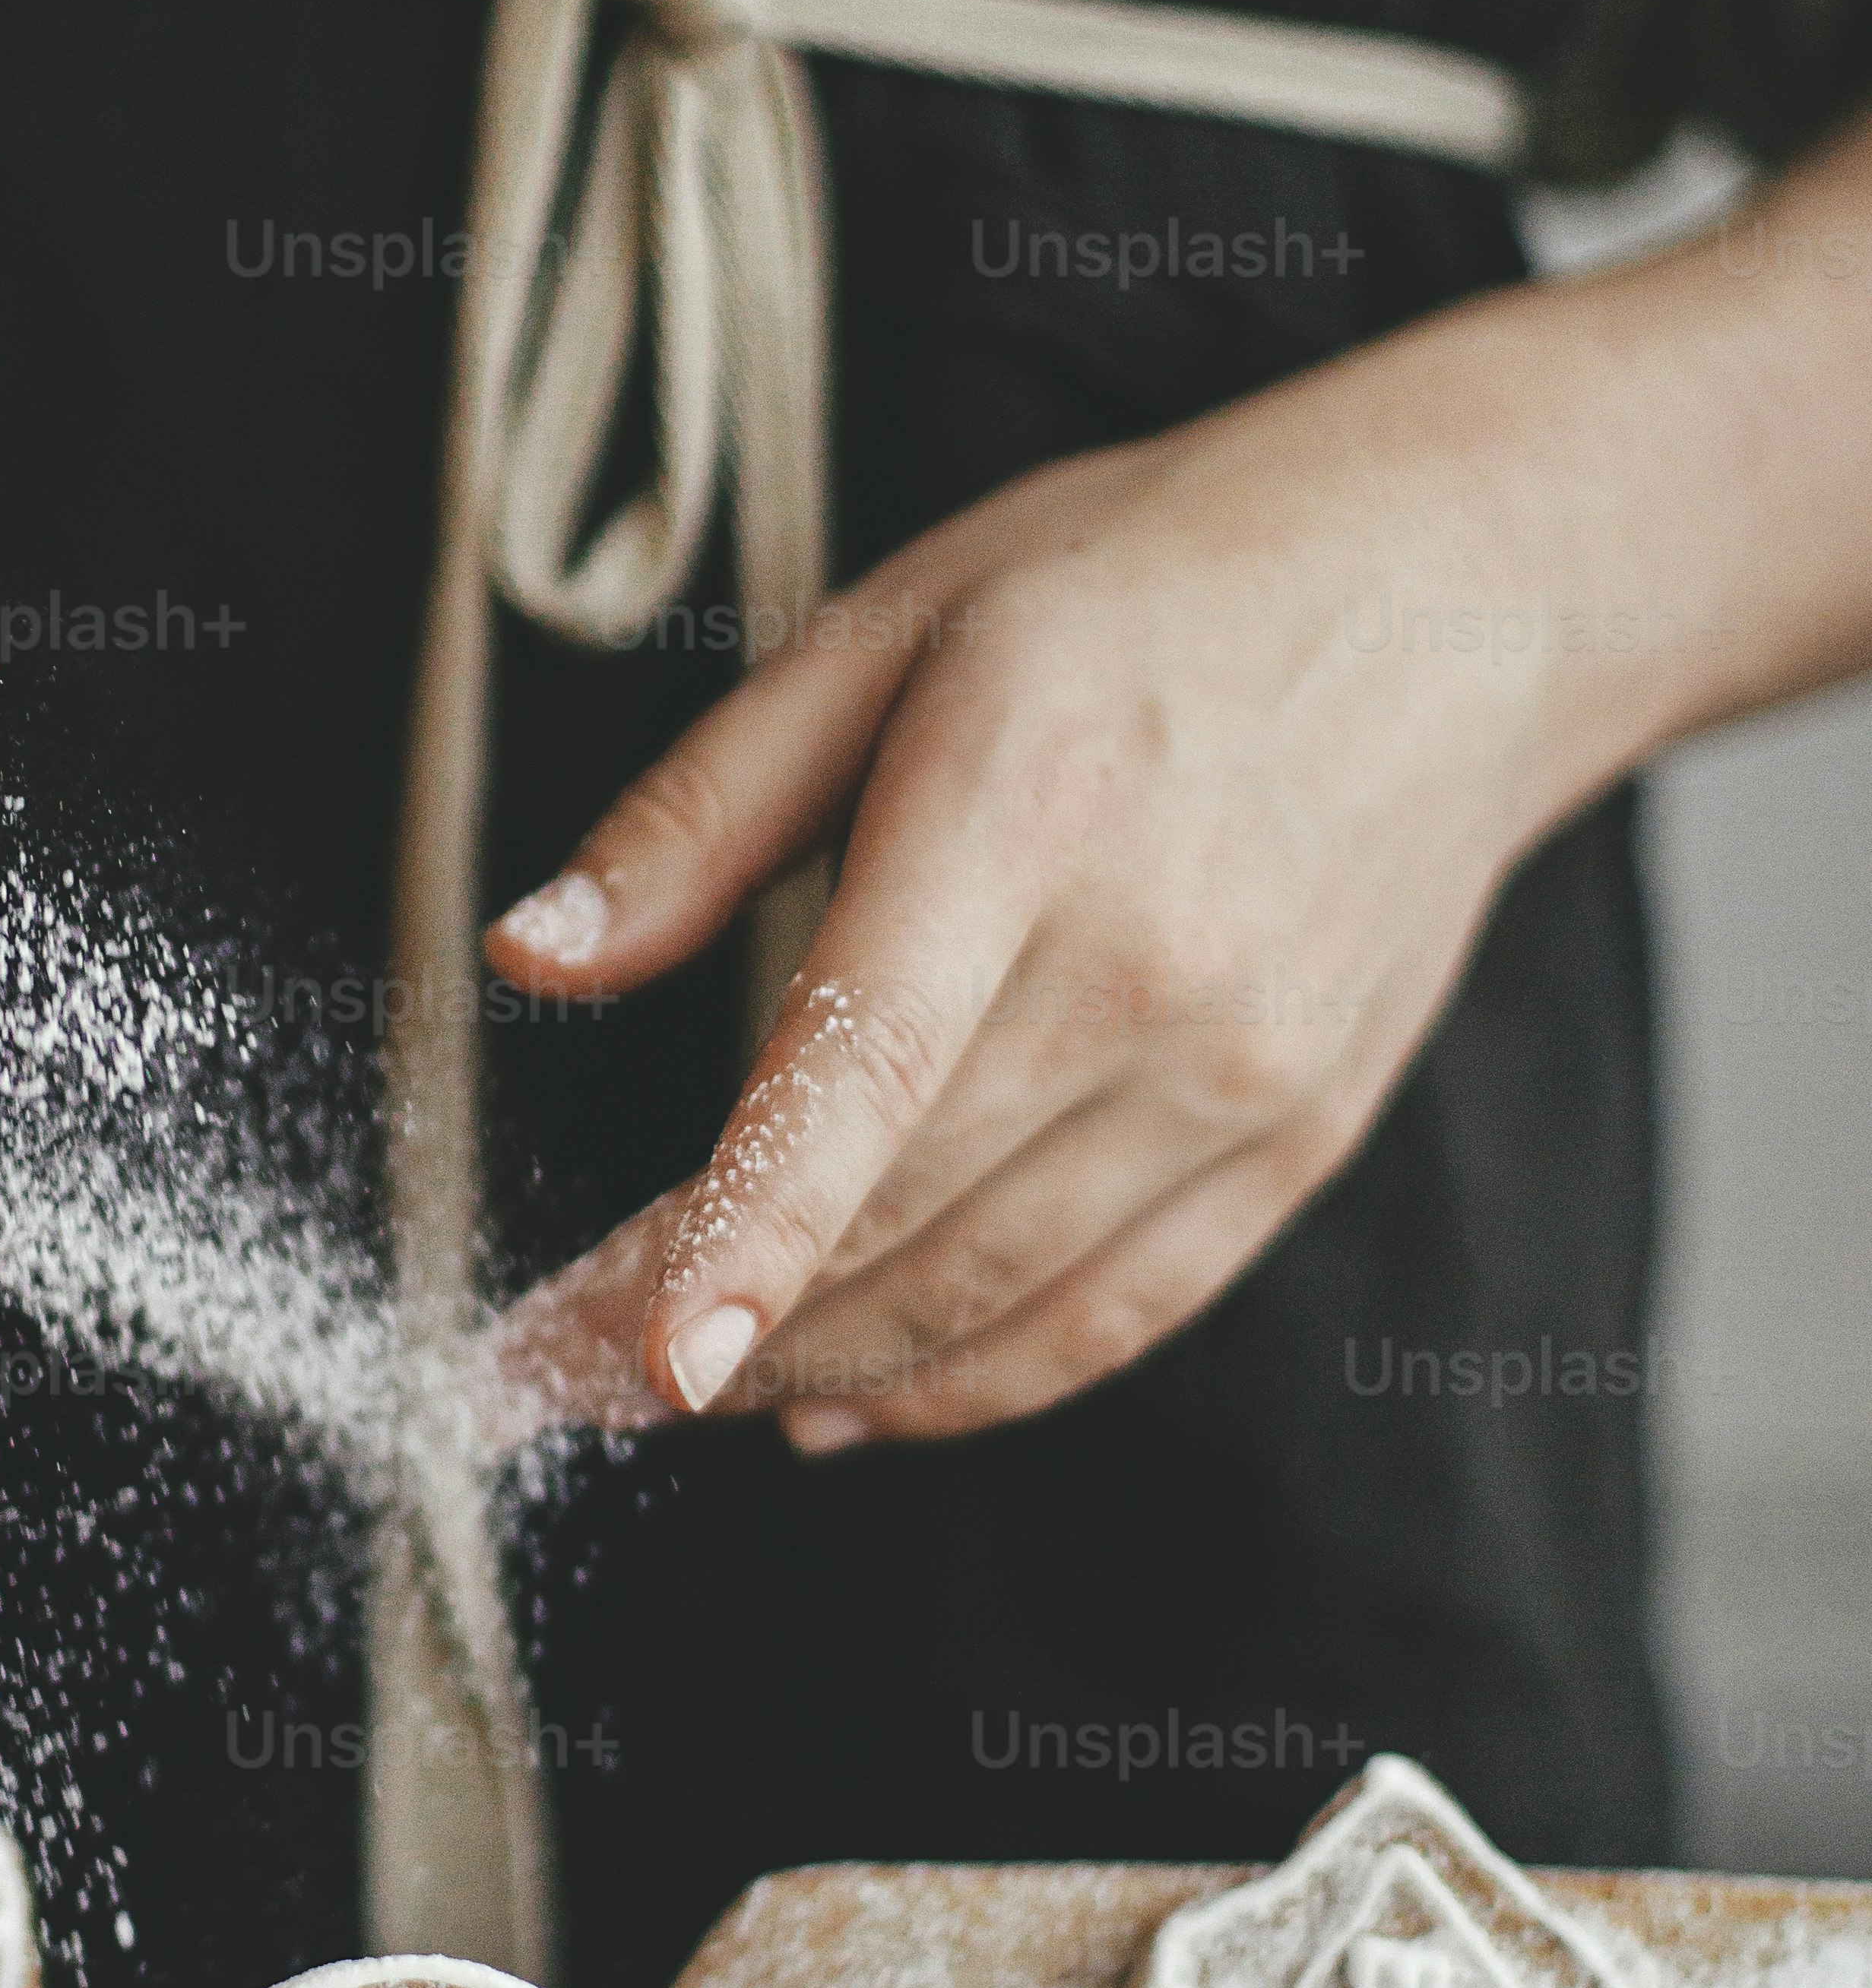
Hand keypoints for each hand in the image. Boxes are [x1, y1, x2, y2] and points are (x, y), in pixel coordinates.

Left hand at [478, 285, 1731, 1456]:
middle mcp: (1149, 962)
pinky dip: (965, 1385)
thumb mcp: (888, 626)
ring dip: (809, 1371)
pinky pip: (1112, 1316)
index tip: (636, 1351)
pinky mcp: (1300, 1141)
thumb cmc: (1139, 584)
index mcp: (1024, 804)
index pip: (868, 1062)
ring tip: (656, 1398)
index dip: (751, 1225)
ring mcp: (1243, 1071)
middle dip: (696, 1324)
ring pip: (991, 1293)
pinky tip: (837, 1403)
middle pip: (901, 1211)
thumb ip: (699, 811)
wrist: (1458, 596)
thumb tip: (529, 953)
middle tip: (543, 1379)